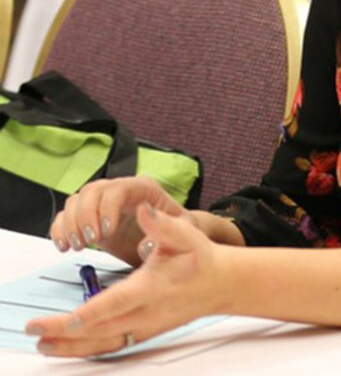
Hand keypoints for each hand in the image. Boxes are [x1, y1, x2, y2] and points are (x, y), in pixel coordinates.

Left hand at [27, 203, 232, 356]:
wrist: (222, 283)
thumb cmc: (201, 258)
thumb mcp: (187, 234)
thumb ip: (163, 224)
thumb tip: (144, 209)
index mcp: (154, 287)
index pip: (118, 303)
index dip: (92, 313)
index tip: (68, 319)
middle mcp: (148, 312)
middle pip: (102, 329)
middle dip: (66, 333)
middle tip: (36, 332)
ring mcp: (146, 326)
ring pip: (104, 343)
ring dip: (72, 347)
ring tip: (44, 345)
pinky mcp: (145, 333)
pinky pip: (112, 346)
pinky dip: (87, 350)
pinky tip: (67, 349)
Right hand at [49, 175, 188, 265]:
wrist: (170, 236)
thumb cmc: (179, 229)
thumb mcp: (185, 231)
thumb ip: (170, 234)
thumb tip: (147, 244)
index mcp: (144, 189)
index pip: (119, 189)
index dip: (108, 208)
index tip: (106, 232)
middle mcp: (120, 190)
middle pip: (92, 191)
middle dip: (86, 216)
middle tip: (90, 242)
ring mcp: (103, 202)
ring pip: (76, 200)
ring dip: (71, 224)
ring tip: (78, 246)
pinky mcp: (91, 217)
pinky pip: (67, 214)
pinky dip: (60, 229)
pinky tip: (64, 246)